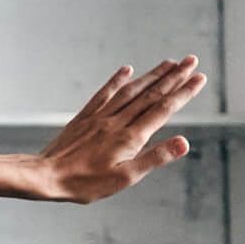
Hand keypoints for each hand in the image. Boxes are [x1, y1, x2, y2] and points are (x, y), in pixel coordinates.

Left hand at [32, 57, 206, 202]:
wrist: (44, 176)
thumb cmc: (84, 183)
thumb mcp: (124, 178)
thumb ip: (155, 158)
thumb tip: (184, 142)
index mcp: (130, 137)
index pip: (163, 109)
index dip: (183, 92)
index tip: (200, 77)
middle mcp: (117, 122)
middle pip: (150, 94)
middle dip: (174, 77)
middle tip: (192, 60)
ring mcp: (99, 117)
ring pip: (130, 91)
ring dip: (152, 75)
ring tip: (169, 62)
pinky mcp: (84, 118)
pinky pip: (103, 94)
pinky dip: (117, 80)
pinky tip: (127, 70)